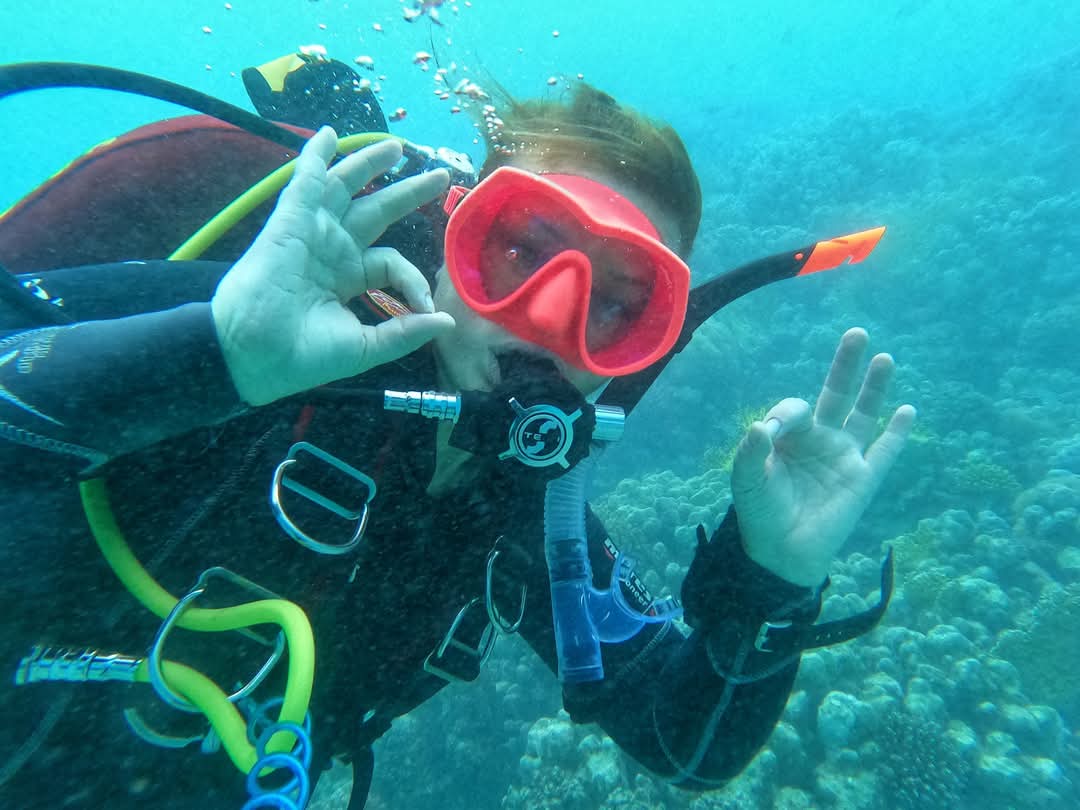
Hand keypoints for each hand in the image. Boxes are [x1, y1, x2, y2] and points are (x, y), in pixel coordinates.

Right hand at [211, 126, 455, 405]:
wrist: (256, 355)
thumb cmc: (304, 356)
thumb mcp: (366, 346)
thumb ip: (405, 332)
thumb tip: (445, 321)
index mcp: (347, 277)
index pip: (391, 262)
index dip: (413, 280)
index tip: (425, 306)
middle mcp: (332, 249)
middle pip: (376, 211)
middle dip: (407, 191)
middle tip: (437, 175)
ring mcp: (312, 233)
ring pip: (345, 188)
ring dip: (369, 163)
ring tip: (398, 146)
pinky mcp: (292, 222)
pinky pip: (305, 182)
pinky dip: (316, 157)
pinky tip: (329, 135)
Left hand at [730, 328, 915, 585]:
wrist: (780, 551)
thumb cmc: (760, 511)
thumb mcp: (746, 478)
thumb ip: (752, 451)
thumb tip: (763, 426)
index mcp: (789, 436)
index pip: (795, 408)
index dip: (787, 414)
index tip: (774, 431)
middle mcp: (819, 440)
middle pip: (836, 394)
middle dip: (845, 365)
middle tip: (856, 333)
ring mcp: (844, 457)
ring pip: (864, 415)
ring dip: (874, 388)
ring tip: (884, 358)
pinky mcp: (862, 479)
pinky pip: (884, 452)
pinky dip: (897, 433)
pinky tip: (909, 410)